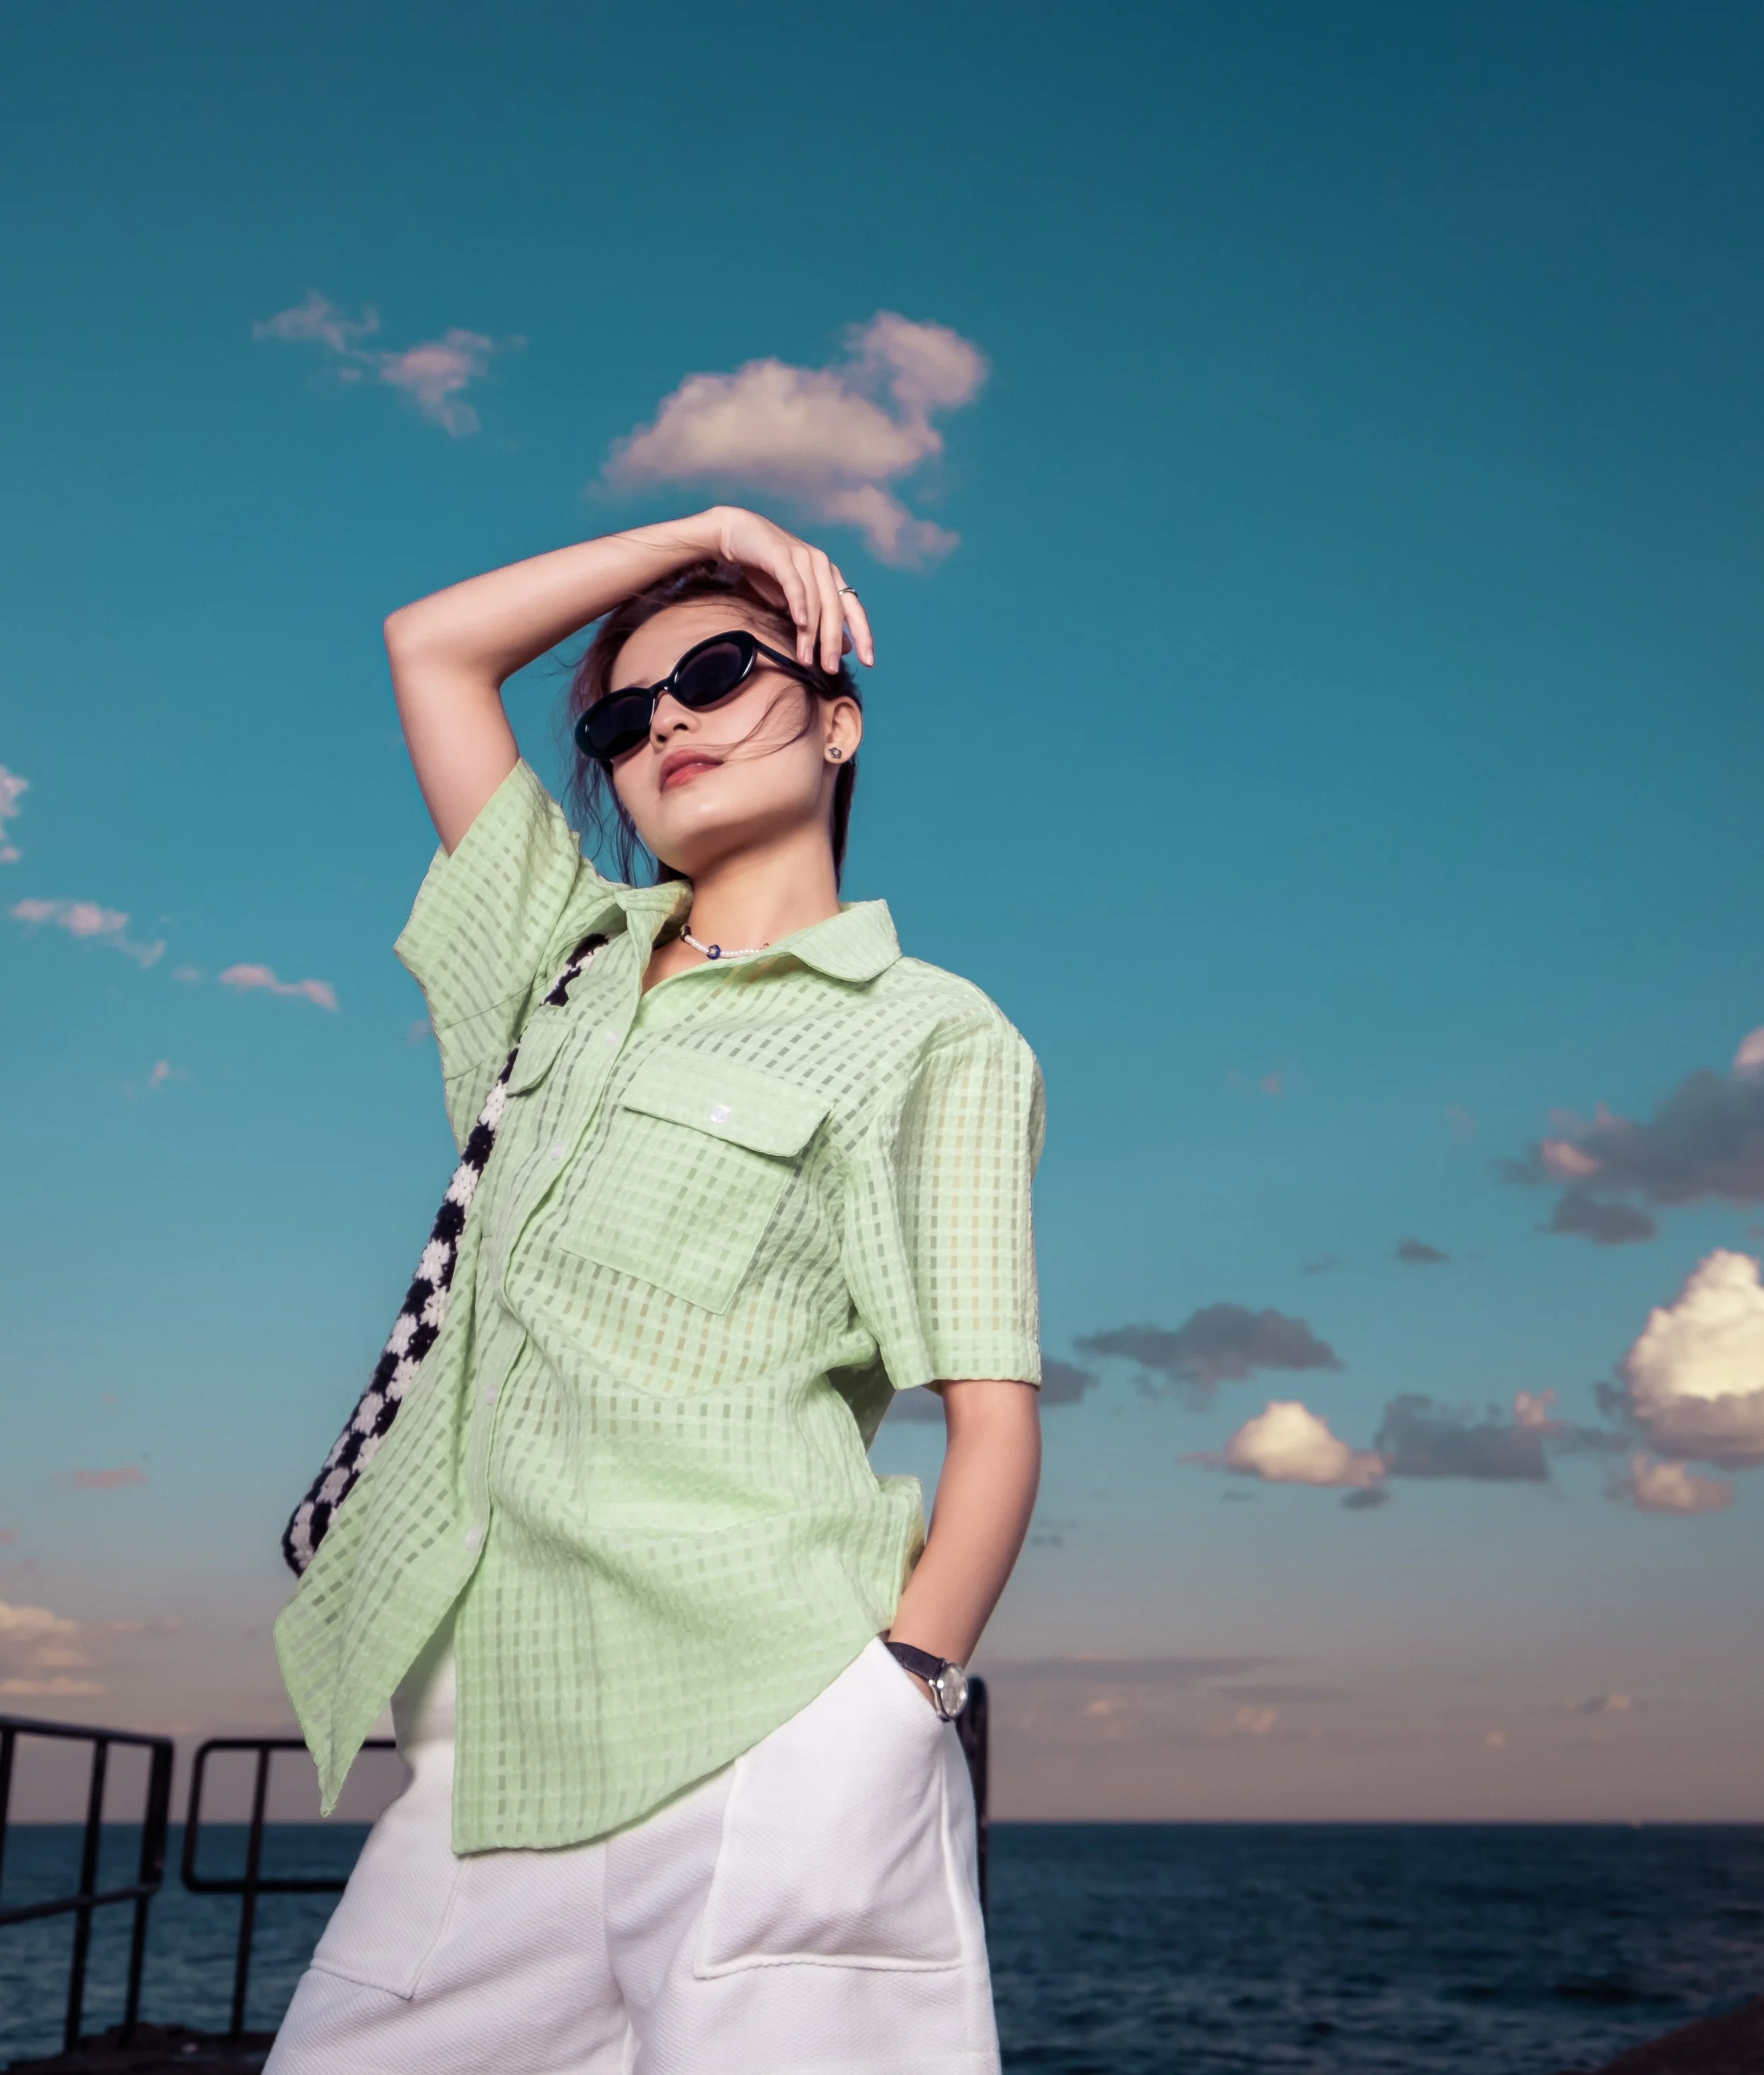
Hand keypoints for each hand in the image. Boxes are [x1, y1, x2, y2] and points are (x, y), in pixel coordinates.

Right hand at [705, 508, 875, 674]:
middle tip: (830, 669)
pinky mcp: (782, 556)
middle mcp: (823, 566)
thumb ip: (820, 621)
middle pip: (835, 609)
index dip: (863, 635)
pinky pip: (794, 583)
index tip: (869, 662)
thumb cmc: (769, 571)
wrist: (739, 535)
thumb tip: (845, 648)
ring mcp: (804, 558)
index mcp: (831, 577)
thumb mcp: (797, 602)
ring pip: (814, 601)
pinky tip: (800, 623)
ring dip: (811, 633)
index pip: (853, 609)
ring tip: (806, 659)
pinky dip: (798, 603)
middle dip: (833, 642)